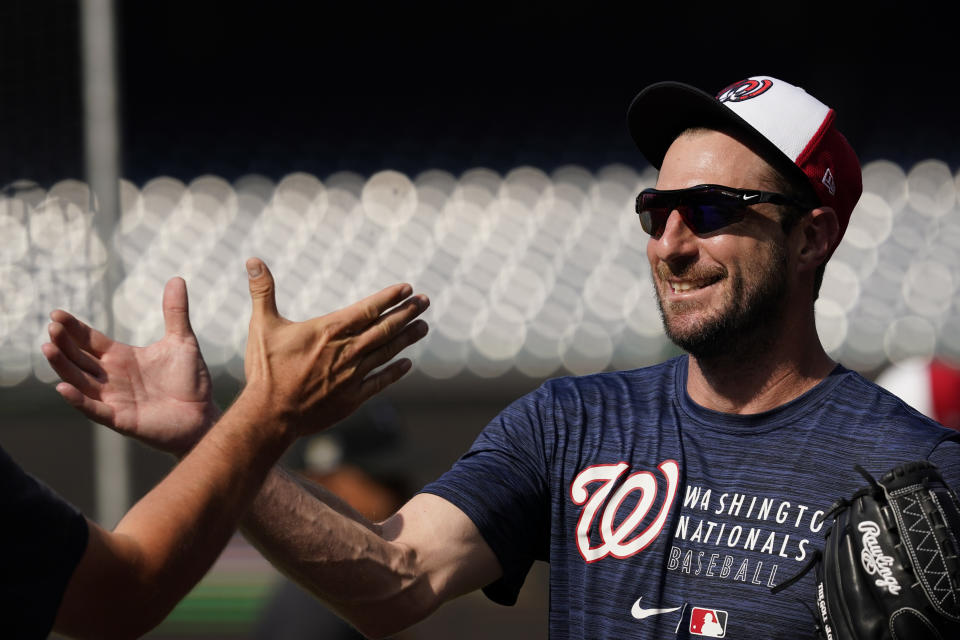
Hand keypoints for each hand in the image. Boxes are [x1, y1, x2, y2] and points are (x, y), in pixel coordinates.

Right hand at [43, 277, 217, 454]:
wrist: (204, 415)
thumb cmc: (191, 381)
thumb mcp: (182, 341)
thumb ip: (175, 312)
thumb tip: (177, 278)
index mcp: (122, 358)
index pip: (90, 340)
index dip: (74, 328)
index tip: (57, 314)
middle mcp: (112, 377)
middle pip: (79, 358)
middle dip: (64, 343)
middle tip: (52, 327)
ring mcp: (113, 398)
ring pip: (79, 381)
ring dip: (63, 366)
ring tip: (48, 348)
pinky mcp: (120, 419)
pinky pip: (94, 410)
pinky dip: (78, 400)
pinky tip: (63, 388)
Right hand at [241, 257, 428, 436]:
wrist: (270, 414)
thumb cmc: (265, 370)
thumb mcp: (262, 325)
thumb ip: (262, 291)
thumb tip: (252, 259)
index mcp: (329, 330)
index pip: (368, 309)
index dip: (389, 297)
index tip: (407, 288)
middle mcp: (347, 350)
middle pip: (384, 327)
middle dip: (407, 312)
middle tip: (425, 301)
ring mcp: (352, 375)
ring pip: (387, 352)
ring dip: (407, 338)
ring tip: (423, 326)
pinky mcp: (352, 398)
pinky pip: (380, 382)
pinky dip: (395, 372)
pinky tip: (407, 364)